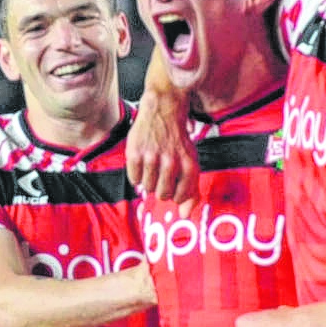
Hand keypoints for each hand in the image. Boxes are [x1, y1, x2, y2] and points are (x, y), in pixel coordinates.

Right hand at [126, 62, 197, 203]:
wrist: (163, 109)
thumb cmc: (178, 141)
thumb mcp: (191, 163)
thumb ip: (192, 192)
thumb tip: (186, 217)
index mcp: (189, 165)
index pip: (181, 197)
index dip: (176, 193)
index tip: (175, 180)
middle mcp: (171, 162)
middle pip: (163, 196)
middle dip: (161, 187)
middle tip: (162, 171)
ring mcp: (152, 157)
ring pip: (147, 189)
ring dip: (149, 180)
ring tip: (153, 164)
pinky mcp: (135, 153)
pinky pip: (134, 180)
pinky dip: (137, 174)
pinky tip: (143, 160)